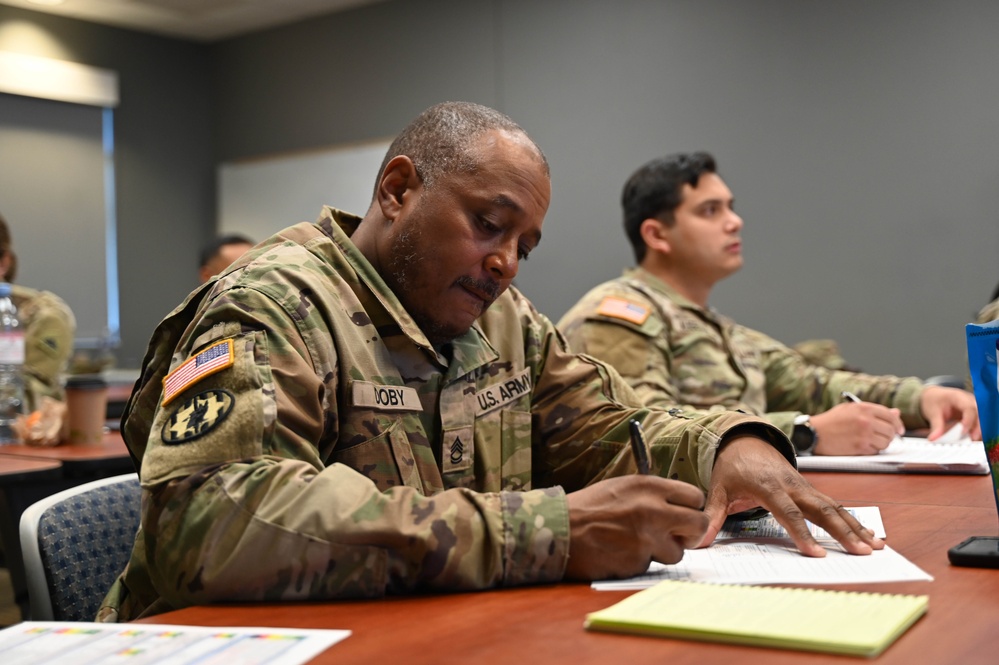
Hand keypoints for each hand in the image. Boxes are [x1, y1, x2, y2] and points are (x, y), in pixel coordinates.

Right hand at [564, 475, 708, 580]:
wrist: (559, 528)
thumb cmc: (588, 507)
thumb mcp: (622, 487)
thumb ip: (653, 495)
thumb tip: (680, 507)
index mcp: (649, 487)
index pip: (694, 496)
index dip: (691, 508)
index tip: (684, 514)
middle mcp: (653, 510)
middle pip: (698, 524)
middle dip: (692, 533)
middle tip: (679, 536)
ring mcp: (647, 538)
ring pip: (678, 552)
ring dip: (663, 551)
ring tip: (638, 544)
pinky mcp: (638, 562)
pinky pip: (651, 565)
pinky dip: (641, 562)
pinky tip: (621, 553)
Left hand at [700, 436, 883, 556]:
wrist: (744, 440)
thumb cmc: (731, 467)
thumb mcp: (717, 487)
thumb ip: (712, 514)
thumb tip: (700, 539)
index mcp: (769, 485)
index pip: (788, 512)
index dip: (802, 533)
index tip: (817, 554)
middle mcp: (792, 485)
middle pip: (822, 509)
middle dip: (843, 532)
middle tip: (862, 552)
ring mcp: (805, 486)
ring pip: (835, 506)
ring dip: (856, 526)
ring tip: (875, 546)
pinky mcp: (811, 489)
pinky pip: (835, 504)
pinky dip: (853, 519)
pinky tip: (870, 534)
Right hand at [809, 402, 904, 454]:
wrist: (815, 433)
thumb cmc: (831, 420)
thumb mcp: (851, 410)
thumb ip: (874, 411)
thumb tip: (896, 413)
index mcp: (864, 408)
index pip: (891, 416)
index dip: (898, 424)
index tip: (899, 430)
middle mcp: (866, 420)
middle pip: (890, 430)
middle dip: (890, 435)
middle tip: (884, 437)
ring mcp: (864, 434)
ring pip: (886, 442)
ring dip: (882, 444)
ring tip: (872, 442)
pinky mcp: (860, 447)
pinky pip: (876, 451)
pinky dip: (872, 450)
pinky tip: (863, 446)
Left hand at [919, 385, 980, 440]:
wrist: (933, 396)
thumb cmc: (934, 400)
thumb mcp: (932, 412)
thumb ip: (935, 425)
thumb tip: (934, 438)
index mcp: (958, 397)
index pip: (969, 408)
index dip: (968, 420)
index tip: (963, 431)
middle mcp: (969, 401)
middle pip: (979, 414)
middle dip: (978, 427)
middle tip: (972, 438)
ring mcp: (972, 408)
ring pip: (981, 420)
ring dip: (978, 430)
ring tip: (971, 440)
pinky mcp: (972, 415)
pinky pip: (977, 424)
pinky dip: (974, 431)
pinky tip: (969, 438)